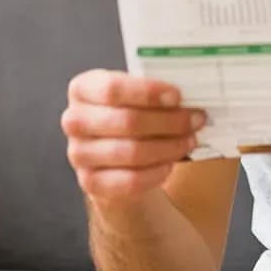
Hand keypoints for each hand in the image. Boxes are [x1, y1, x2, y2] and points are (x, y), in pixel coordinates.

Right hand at [62, 69, 206, 203]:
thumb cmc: (129, 116)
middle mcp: (74, 120)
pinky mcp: (90, 182)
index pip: (112, 88)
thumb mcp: (134, 96)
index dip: (148, 92)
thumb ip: (153, 91)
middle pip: (127, 121)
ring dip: (168, 147)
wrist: (114, 156)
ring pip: (131, 152)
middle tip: (196, 119)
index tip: (177, 96)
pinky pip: (130, 181)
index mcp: (83, 89)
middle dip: (168, 122)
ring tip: (189, 140)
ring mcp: (78, 154)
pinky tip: (171, 163)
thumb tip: (190, 92)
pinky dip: (157, 172)